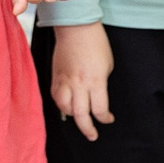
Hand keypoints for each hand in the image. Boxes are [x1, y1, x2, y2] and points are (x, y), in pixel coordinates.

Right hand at [50, 22, 116, 141]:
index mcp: (96, 81)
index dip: (105, 118)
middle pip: (80, 115)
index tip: (108, 119)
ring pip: (65, 107)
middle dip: (87, 128)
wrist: (76, 27)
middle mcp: (79, 84)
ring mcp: (65, 80)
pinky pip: (56, 96)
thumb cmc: (96, 44)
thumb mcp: (107, 66)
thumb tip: (96, 95)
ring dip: (72, 116)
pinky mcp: (55, 76)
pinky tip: (66, 106)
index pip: (99, 110)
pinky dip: (61, 104)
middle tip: (92, 135)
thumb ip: (101, 84)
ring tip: (78, 119)